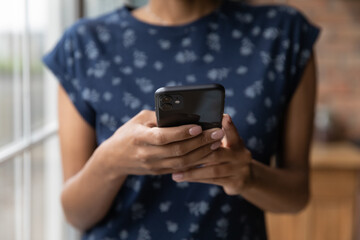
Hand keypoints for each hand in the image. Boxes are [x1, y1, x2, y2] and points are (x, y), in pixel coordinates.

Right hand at [98, 110, 224, 177]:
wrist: (114, 159)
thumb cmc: (128, 133)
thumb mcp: (139, 120)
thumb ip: (159, 117)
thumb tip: (183, 113)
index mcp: (139, 138)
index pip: (163, 137)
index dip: (181, 133)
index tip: (198, 126)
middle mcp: (146, 154)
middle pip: (177, 151)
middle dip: (200, 142)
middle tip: (217, 132)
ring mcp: (153, 166)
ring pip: (182, 162)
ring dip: (202, 153)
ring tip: (216, 142)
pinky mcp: (158, 172)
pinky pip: (180, 168)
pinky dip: (195, 161)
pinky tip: (207, 152)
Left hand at [171, 114, 253, 195]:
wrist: (247, 178)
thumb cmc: (229, 156)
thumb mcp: (228, 144)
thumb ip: (216, 136)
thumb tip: (194, 127)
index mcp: (238, 143)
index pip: (233, 133)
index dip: (229, 125)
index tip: (223, 117)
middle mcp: (241, 156)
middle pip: (217, 154)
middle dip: (195, 155)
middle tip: (178, 155)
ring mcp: (240, 170)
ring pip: (213, 171)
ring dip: (192, 172)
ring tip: (176, 173)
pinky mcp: (236, 183)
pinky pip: (212, 181)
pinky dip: (197, 179)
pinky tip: (185, 178)